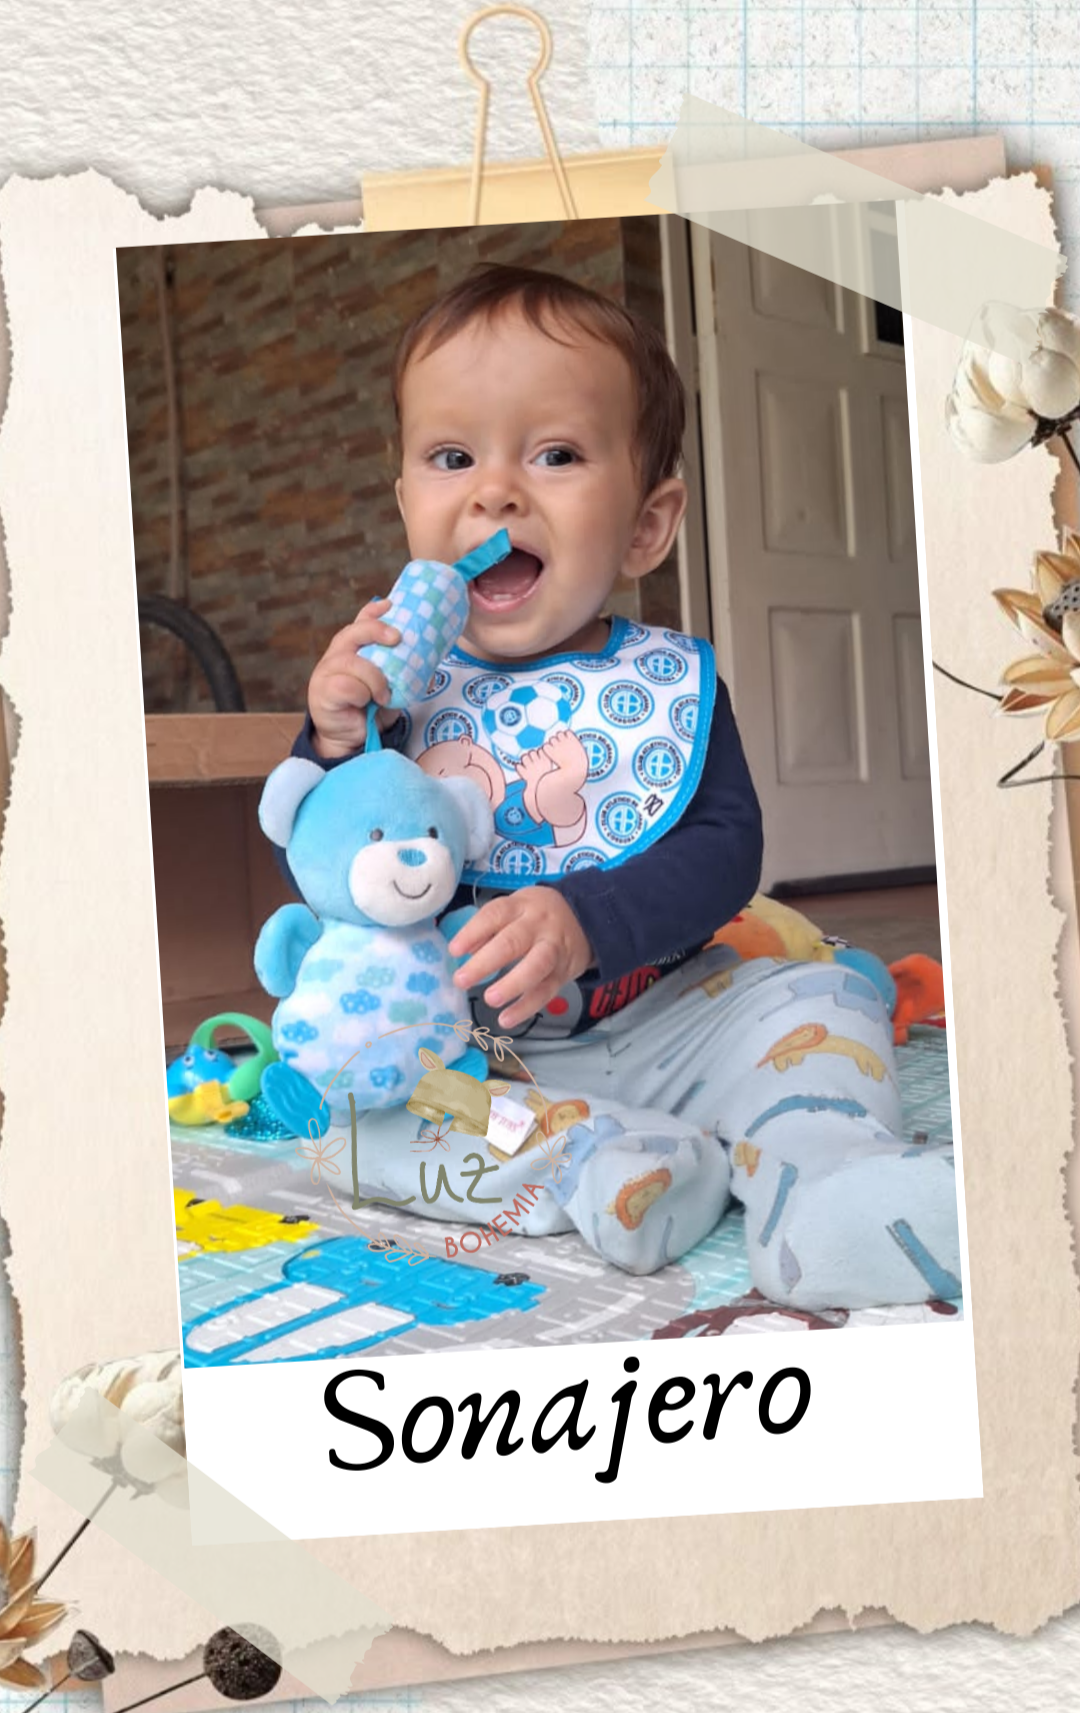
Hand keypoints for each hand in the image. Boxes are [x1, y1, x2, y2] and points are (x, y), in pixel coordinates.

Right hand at [308, 598, 400, 760]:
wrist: (351, 739)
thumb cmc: (371, 709)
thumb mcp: (390, 687)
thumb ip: (402, 673)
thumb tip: (429, 665)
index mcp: (355, 648)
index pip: (362, 621)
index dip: (374, 612)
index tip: (390, 606)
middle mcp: (338, 654)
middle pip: (354, 632)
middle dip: (377, 630)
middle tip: (396, 639)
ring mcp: (327, 671)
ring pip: (354, 663)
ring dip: (375, 679)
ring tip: (383, 696)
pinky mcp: (322, 691)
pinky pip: (347, 686)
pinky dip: (362, 695)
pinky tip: (366, 704)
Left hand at [448, 887, 593, 1029]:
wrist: (587, 919)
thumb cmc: (537, 916)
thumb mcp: (514, 909)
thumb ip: (489, 928)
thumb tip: (463, 950)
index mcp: (520, 906)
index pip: (495, 915)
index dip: (473, 932)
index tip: (454, 950)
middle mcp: (538, 926)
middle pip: (513, 942)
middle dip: (485, 962)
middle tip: (462, 980)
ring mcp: (553, 950)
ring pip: (536, 967)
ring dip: (512, 985)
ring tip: (490, 999)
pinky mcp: (562, 973)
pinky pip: (545, 991)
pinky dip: (526, 1007)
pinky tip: (506, 1019)